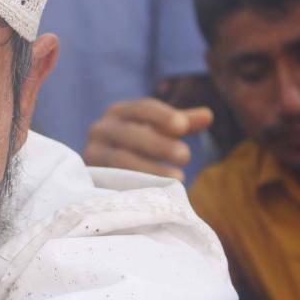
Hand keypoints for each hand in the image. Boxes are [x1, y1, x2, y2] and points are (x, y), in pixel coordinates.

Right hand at [84, 98, 213, 180]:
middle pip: (131, 133)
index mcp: (120, 112)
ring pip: (121, 158)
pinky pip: (113, 181)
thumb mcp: (157, 132)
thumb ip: (181, 124)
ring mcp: (92, 153)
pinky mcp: (91, 177)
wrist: (100, 174)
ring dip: (151, 168)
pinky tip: (157, 191)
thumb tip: (208, 115)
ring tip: (179, 178)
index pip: (142, 108)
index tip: (183, 126)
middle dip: (159, 143)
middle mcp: (101, 128)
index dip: (162, 115)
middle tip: (186, 156)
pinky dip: (136, 185)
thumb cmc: (136, 147)